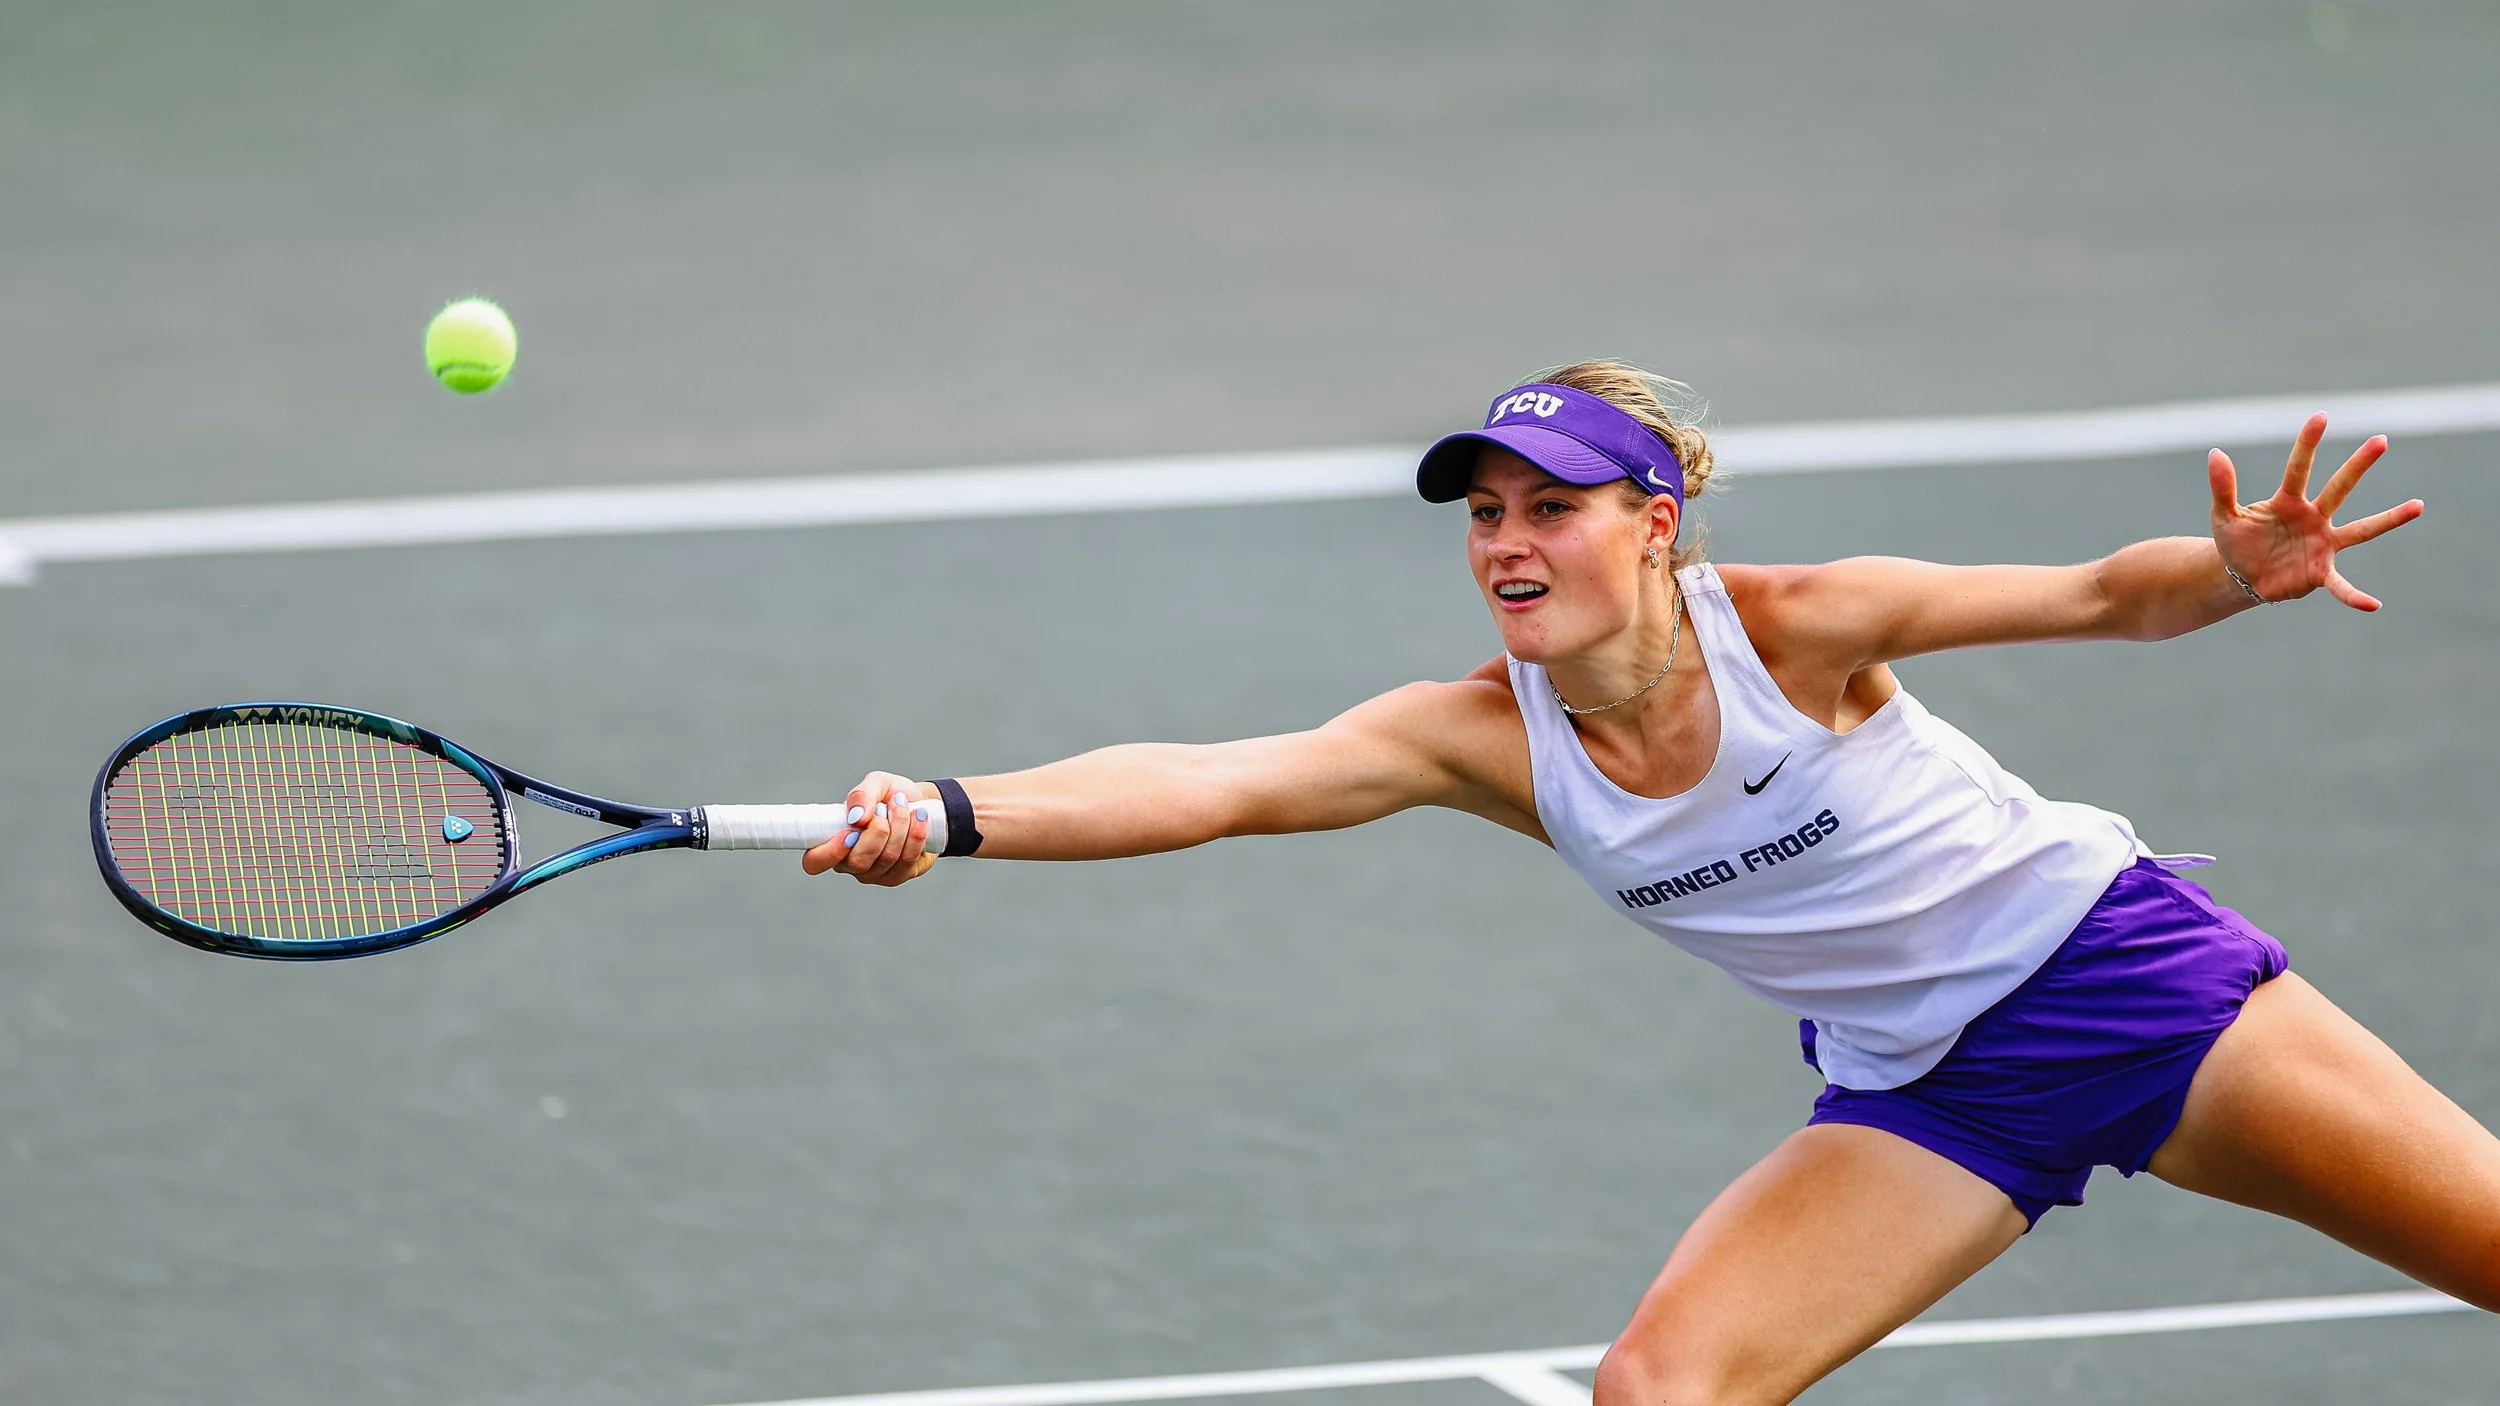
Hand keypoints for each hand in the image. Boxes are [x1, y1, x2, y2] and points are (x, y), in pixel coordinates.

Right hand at [801, 771, 937, 885]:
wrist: (922, 803)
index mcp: (832, 841)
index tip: (850, 832)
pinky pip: (906, 861)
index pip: (815, 862)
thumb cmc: (890, 796)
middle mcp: (849, 863)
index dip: (830, 852)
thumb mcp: (875, 784)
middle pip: (858, 861)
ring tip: (903, 806)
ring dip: (900, 826)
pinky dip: (916, 835)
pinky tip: (919, 818)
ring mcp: (874, 873)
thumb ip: (861, 795)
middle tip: (886, 808)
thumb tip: (857, 818)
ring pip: (886, 859)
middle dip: (878, 830)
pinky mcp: (898, 875)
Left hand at [2209, 414, 2423, 610]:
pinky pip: (2341, 585)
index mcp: (2287, 501)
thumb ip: (2222, 487)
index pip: (2298, 468)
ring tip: (2418, 505)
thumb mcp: (2223, 515)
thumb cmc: (2236, 541)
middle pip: (2339, 487)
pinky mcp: (2320, 572)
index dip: (2307, 444)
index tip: (2320, 416)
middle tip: (2381, 439)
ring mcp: (2322, 544)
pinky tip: (2372, 605)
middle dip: (2358, 465)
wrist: (2239, 576)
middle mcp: (2313, 517)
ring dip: (2389, 519)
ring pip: (2361, 529)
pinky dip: (2354, 595)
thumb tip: (2216, 453)